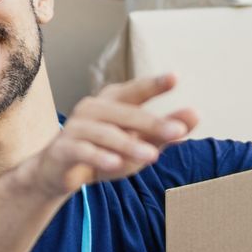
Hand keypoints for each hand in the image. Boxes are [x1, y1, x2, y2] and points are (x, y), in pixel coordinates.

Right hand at [23, 73, 199, 198]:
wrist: (57, 173)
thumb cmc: (102, 153)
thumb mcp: (137, 145)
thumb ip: (163, 131)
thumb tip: (194, 115)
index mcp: (112, 102)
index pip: (136, 91)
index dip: (154, 84)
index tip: (174, 78)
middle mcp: (94, 108)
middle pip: (126, 113)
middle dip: (153, 123)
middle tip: (178, 131)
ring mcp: (76, 127)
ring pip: (106, 134)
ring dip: (129, 145)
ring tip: (152, 156)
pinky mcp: (63, 148)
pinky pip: (83, 150)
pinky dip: (99, 157)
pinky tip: (115, 164)